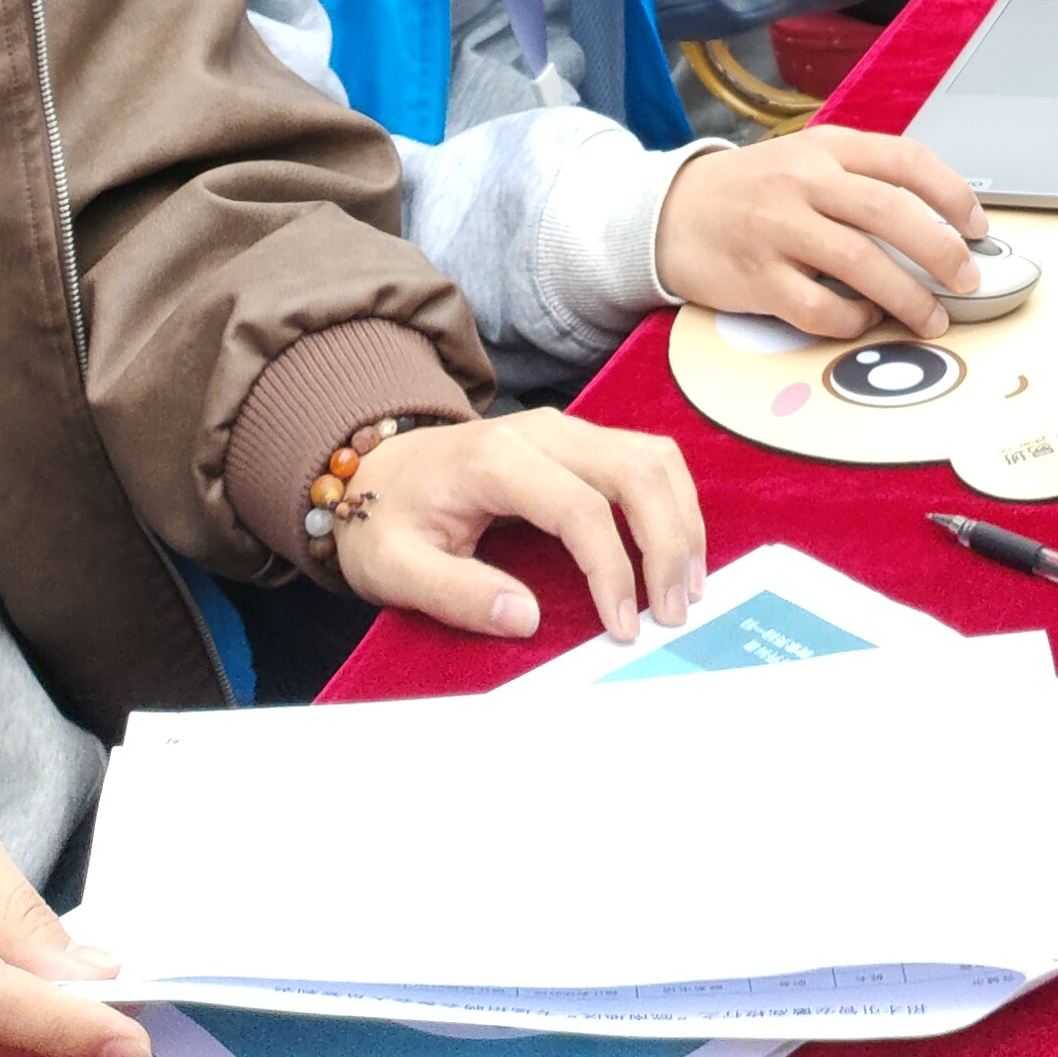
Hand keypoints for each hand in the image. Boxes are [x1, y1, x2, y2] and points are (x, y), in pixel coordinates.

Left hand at [331, 412, 705, 645]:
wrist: (372, 472)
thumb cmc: (385, 521)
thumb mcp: (394, 568)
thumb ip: (455, 594)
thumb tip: (525, 618)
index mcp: (495, 460)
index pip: (580, 509)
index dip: (611, 571)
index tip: (621, 627)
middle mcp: (541, 431)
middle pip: (635, 470)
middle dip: (668, 543)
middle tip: (672, 611)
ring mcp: (565, 428)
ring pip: (652, 456)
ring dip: (680, 520)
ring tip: (686, 585)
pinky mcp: (578, 439)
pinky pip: (644, 458)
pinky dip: (671, 503)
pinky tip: (674, 550)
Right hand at [660, 123, 996, 336]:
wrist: (670, 214)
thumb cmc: (753, 191)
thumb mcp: (806, 161)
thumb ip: (862, 179)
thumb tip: (938, 222)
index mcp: (825, 147)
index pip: (904, 160)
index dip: (951, 194)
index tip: (976, 227)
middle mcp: (803, 182)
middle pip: (890, 212)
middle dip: (941, 251)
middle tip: (968, 279)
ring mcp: (777, 229)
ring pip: (861, 263)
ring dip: (909, 297)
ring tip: (933, 318)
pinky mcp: (756, 278)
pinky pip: (818, 306)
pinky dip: (852, 318)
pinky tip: (864, 319)